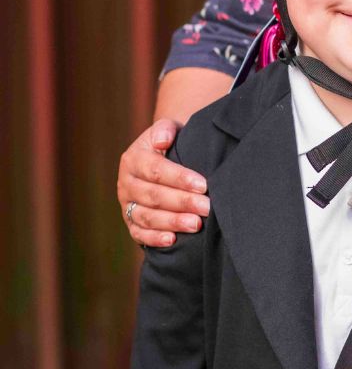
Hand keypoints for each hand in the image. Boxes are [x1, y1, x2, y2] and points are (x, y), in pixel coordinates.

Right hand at [117, 120, 208, 246]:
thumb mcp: (167, 129)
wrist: (162, 155)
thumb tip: (163, 139)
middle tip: (207, 208)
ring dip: (172, 222)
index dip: (180, 178)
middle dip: (182, 203)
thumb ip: (165, 129)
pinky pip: (139, 233)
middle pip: (154, 196)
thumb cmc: (171, 142)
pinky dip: (154, 238)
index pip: (156, 170)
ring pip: (147, 217)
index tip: (204, 185)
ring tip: (196, 224)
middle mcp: (126, 184)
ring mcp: (127, 205)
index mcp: (133, 160)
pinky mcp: (131, 222)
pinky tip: (172, 240)